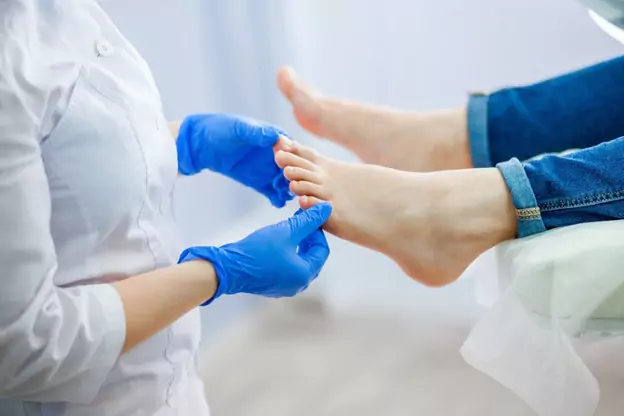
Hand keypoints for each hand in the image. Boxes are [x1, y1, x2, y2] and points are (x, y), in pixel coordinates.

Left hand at [176, 114, 293, 207]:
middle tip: (291, 184)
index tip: (290, 166)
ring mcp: (268, 169)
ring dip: (288, 189)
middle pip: (292, 168)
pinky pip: (272, 192)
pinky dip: (277, 198)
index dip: (294, 158)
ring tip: (286, 195)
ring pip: (284, 181)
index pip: (291, 149)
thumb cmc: (221, 129)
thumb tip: (275, 137)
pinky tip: (278, 203)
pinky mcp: (259, 182)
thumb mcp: (239, 129)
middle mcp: (276, 155)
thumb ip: (256, 133)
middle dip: (294, 177)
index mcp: (274, 138)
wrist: (202, 144)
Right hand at [179, 203, 331, 303]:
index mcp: (305, 274)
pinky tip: (278, 242)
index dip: (317, 231)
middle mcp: (297, 284)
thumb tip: (326, 209)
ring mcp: (284, 287)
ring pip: (299, 262)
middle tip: (300, 222)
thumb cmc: (259, 251)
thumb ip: (308, 220)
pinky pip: (287, 268)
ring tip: (289, 229)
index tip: (307, 218)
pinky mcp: (272, 285)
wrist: (229, 268)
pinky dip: (287, 254)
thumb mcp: (286, 231)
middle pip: (312, 257)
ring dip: (298, 245)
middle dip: (308, 238)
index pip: (322, 250)